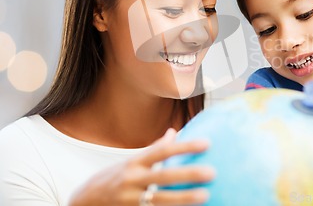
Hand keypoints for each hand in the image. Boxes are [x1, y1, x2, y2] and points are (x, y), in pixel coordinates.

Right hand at [69, 128, 214, 205]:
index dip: (185, 146)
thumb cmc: (114, 178)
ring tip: (205, 196)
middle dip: (188, 175)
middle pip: (163, 176)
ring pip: (159, 200)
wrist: (82, 202)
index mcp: (134, 163)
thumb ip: (154, 149)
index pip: (162, 151)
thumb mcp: (131, 161)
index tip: (207, 143)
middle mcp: (132, 180)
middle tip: (212, 172)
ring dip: (183, 199)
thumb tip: (174, 132)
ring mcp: (130, 200)